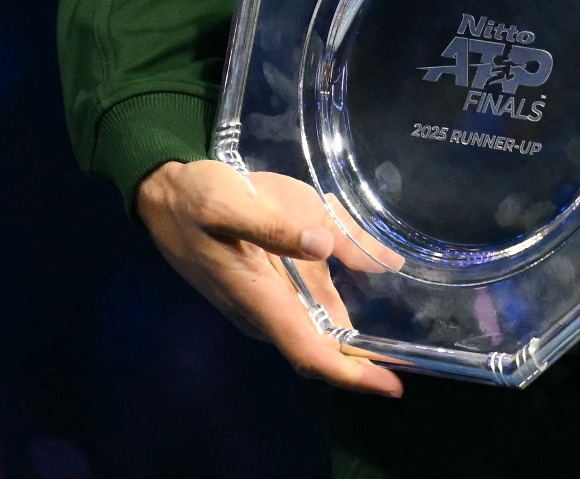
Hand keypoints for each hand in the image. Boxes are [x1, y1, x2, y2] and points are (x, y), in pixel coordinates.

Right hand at [136, 158, 402, 397]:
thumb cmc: (197, 200)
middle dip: (363, 361)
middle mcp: (264, 309)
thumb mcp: (232, 204)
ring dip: (355, 339)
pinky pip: (311, 306)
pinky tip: (371, 296)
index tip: (391, 384)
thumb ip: (276, 227)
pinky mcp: (269, 285)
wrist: (164, 195)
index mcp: (258, 297)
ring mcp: (266, 299)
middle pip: (319, 349)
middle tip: (415, 359)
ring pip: (318, 328)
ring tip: (404, 338)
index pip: (308, 352)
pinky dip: (340, 311)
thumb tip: (323, 245)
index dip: (350, 372)